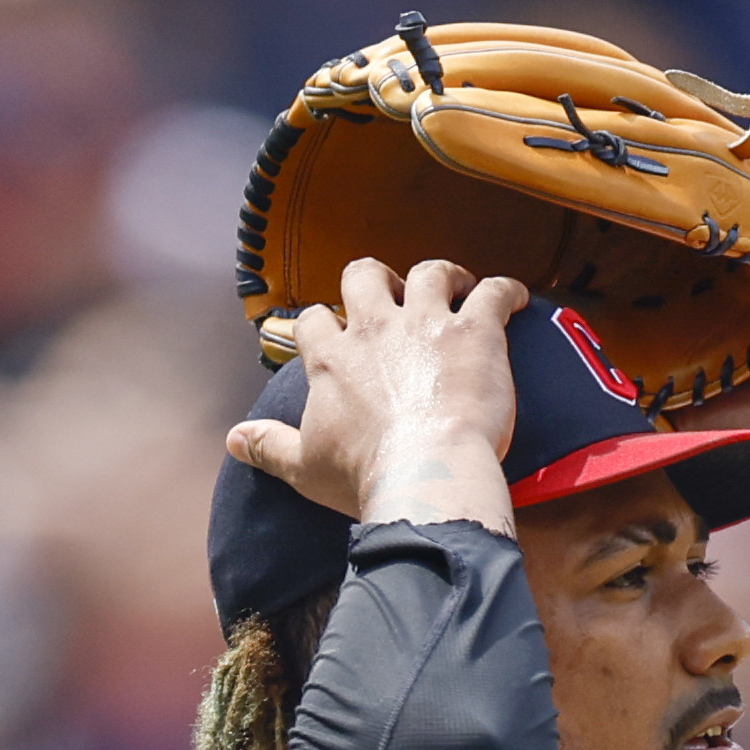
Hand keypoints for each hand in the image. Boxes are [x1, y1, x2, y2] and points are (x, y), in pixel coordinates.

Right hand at [225, 257, 527, 531]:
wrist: (423, 476)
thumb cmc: (364, 477)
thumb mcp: (304, 467)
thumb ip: (268, 447)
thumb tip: (233, 440)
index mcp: (333, 359)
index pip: (315, 321)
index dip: (324, 325)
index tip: (336, 337)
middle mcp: (375, 328)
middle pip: (364, 274)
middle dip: (377, 280)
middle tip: (394, 298)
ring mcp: (427, 324)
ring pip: (429, 272)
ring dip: (442, 275)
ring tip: (456, 288)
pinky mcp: (475, 332)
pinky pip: (493, 291)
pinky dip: (506, 290)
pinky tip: (516, 297)